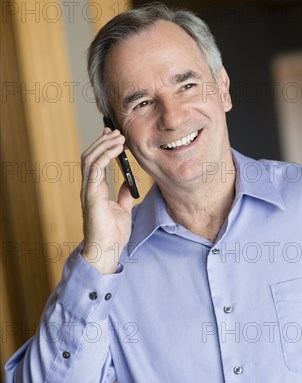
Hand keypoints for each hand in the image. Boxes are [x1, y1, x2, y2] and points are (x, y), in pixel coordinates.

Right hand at [80, 127, 133, 273]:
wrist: (106, 251)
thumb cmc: (112, 235)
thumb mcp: (123, 210)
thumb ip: (124, 195)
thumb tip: (131, 183)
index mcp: (95, 190)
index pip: (95, 162)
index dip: (103, 147)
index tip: (115, 136)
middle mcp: (89, 188)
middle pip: (90, 156)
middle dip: (102, 141)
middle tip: (116, 131)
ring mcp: (88, 190)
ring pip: (90, 158)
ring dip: (104, 144)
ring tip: (118, 136)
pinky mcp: (92, 195)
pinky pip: (95, 168)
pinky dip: (105, 155)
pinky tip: (116, 149)